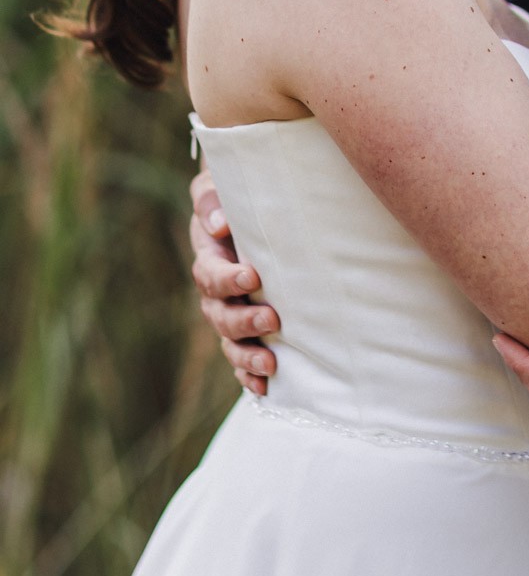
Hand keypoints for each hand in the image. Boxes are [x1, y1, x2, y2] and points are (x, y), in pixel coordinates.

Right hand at [189, 169, 278, 394]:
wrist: (249, 209)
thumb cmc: (238, 193)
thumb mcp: (219, 187)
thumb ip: (213, 200)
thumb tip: (218, 223)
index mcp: (209, 255)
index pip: (210, 273)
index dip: (228, 278)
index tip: (253, 276)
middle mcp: (214, 290)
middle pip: (218, 313)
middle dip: (243, 319)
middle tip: (271, 317)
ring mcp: (227, 312)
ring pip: (229, 341)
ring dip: (247, 354)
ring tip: (271, 363)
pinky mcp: (244, 330)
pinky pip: (239, 359)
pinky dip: (249, 376)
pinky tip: (265, 388)